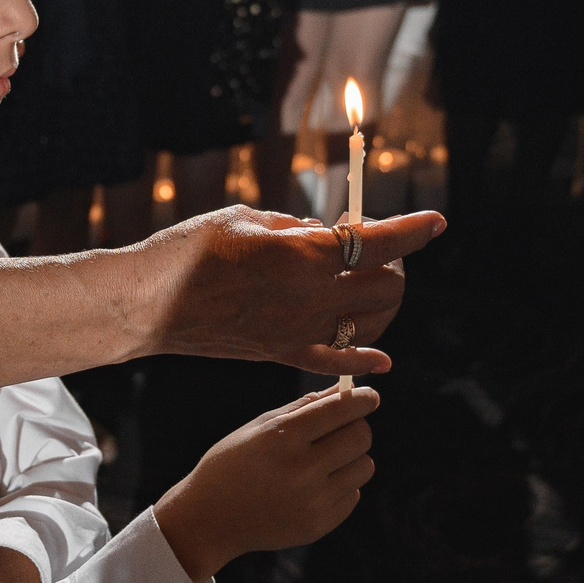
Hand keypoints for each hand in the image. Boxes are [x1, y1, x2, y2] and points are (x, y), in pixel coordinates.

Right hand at [137, 206, 443, 375]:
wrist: (147, 305)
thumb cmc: (188, 250)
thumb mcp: (246, 219)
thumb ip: (296, 228)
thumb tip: (328, 234)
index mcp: (303, 255)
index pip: (378, 243)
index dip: (412, 232)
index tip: (436, 224)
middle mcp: (309, 297)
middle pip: (384, 284)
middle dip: (393, 264)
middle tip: (374, 248)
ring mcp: (297, 330)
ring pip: (371, 323)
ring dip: (381, 303)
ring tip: (369, 286)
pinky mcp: (280, 353)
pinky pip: (334, 363)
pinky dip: (361, 360)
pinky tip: (379, 359)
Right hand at [153, 385, 379, 581]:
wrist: (210, 518)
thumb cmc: (234, 462)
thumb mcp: (261, 426)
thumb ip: (305, 407)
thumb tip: (345, 389)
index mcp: (282, 437)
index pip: (342, 409)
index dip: (363, 399)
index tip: (370, 396)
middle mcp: (300, 470)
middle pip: (361, 437)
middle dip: (358, 426)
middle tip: (345, 426)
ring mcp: (311, 501)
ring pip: (365, 467)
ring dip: (352, 457)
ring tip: (326, 458)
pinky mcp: (318, 525)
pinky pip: (352, 494)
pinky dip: (340, 485)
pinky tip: (313, 485)